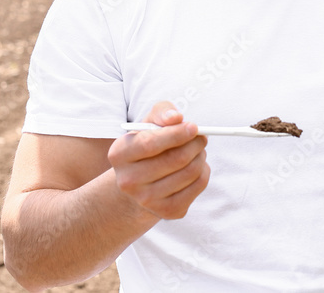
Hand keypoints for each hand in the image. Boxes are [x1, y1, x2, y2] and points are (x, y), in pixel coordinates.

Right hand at [108, 101, 209, 219]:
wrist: (140, 183)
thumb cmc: (148, 144)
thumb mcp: (149, 123)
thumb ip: (162, 112)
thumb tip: (176, 118)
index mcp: (119, 155)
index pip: (150, 144)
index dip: (176, 134)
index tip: (194, 126)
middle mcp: (128, 181)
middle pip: (174, 160)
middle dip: (195, 144)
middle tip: (202, 137)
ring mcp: (147, 200)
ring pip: (190, 172)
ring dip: (201, 156)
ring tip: (197, 150)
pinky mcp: (167, 212)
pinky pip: (198, 186)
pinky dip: (204, 171)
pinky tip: (195, 166)